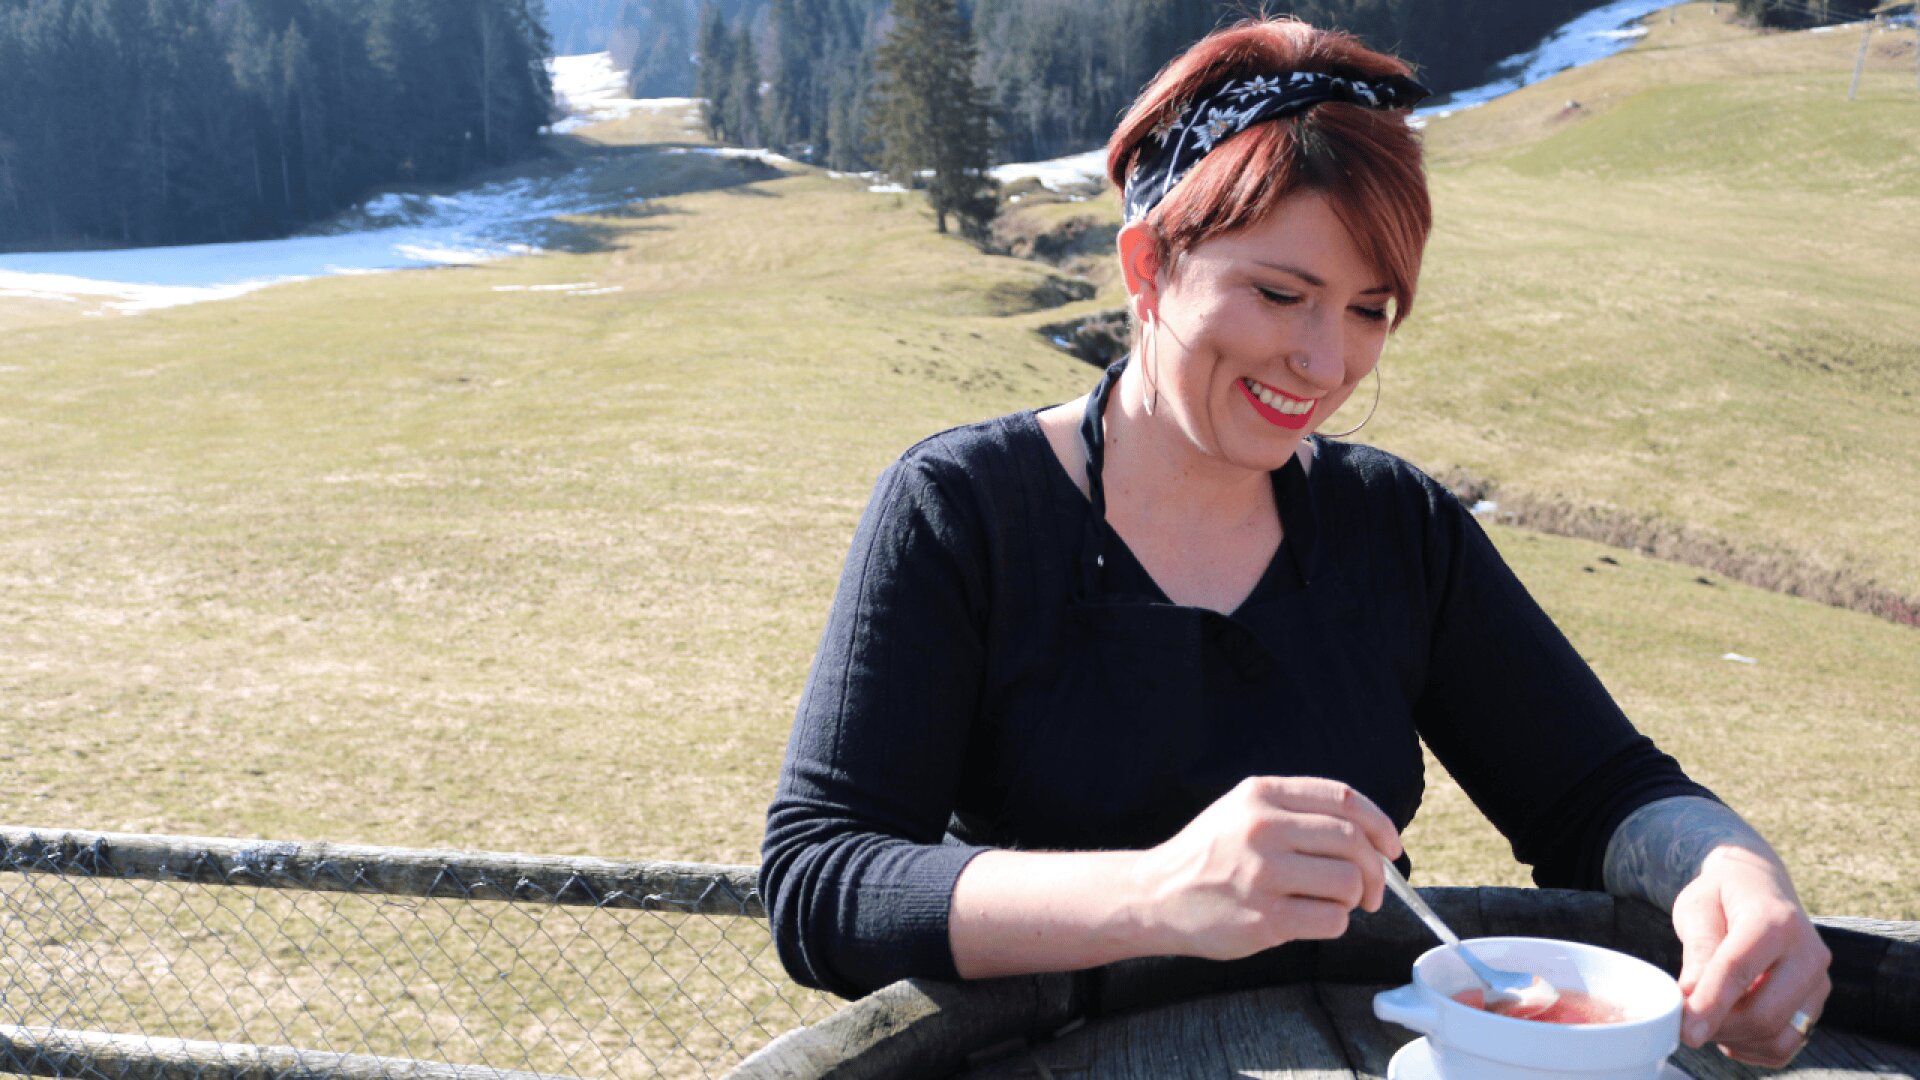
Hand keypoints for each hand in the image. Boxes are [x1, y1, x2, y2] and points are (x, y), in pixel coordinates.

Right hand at [1129, 776, 1402, 960]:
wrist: (1156, 895)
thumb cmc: (1208, 856)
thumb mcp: (1241, 811)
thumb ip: (1295, 812)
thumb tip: (1369, 837)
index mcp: (1261, 794)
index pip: (1343, 799)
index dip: (1380, 823)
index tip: (1392, 846)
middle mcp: (1262, 827)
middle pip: (1353, 841)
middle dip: (1375, 870)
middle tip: (1370, 891)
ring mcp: (1263, 873)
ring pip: (1348, 881)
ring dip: (1352, 899)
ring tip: (1331, 904)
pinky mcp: (1265, 917)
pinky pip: (1332, 920)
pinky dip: (1335, 923)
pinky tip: (1310, 920)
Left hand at [1671, 845, 1831, 1066]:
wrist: (1759, 885)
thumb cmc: (1722, 895)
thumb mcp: (1698, 909)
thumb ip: (1697, 951)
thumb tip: (1689, 999)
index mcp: (1775, 921)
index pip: (1739, 971)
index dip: (1709, 1005)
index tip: (1685, 1031)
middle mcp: (1808, 953)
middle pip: (1764, 1014)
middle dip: (1718, 1027)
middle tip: (1684, 1021)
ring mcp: (1819, 981)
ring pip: (1778, 1037)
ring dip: (1734, 1040)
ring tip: (1705, 1018)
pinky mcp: (1816, 1002)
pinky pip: (1787, 1044)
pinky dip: (1753, 1047)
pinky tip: (1729, 1027)